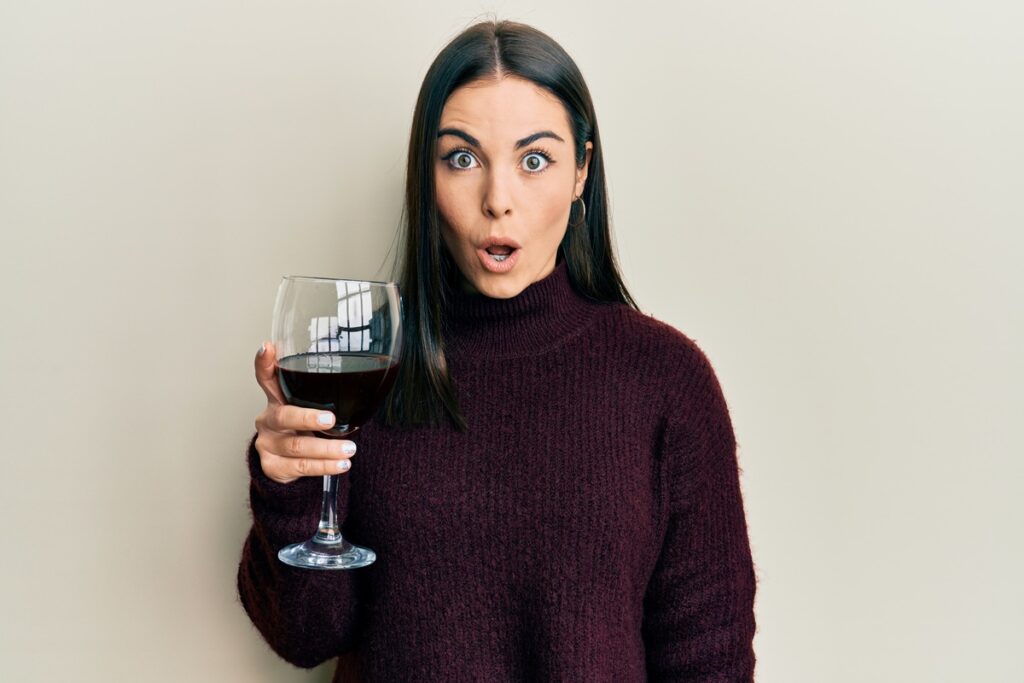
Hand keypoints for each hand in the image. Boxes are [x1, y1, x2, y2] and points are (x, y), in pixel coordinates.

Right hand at [252, 341, 356, 483]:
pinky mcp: (272, 467)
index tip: (268, 348)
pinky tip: (341, 465)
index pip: (267, 377)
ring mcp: (267, 444)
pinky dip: (324, 467)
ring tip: (349, 449)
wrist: (287, 465)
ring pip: (296, 446)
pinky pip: (300, 468)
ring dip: (326, 449)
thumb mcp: (310, 408)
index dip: (264, 363)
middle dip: (307, 418)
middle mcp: (268, 419)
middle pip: (283, 416)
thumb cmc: (304, 429)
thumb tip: (367, 381)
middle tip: (330, 420)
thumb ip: (324, 394)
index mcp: (277, 399)